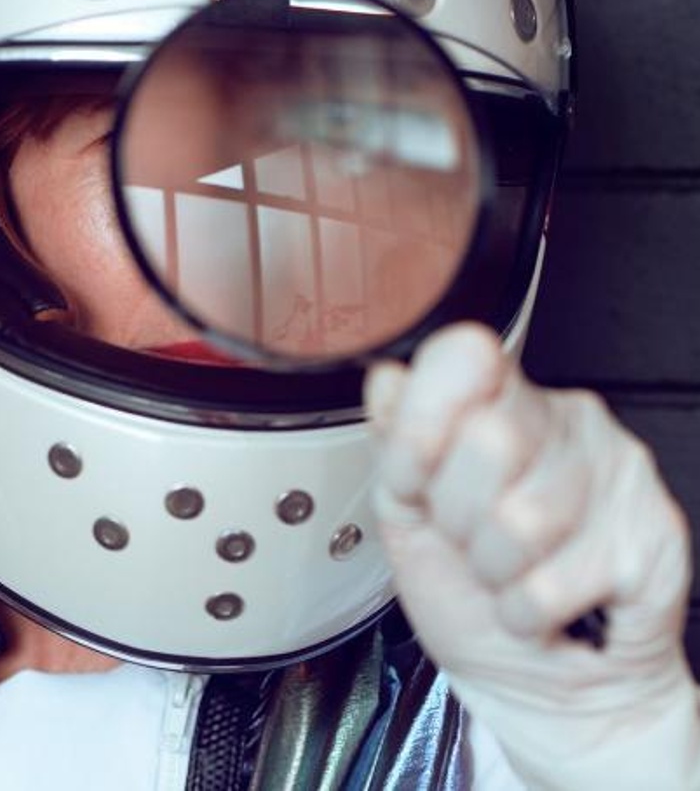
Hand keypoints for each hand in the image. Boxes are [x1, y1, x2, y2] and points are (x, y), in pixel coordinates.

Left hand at [366, 323, 699, 789]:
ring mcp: (616, 470)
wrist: (534, 680)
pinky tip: (543, 604)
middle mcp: (564, 420)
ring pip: (520, 518)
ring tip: (507, 574)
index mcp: (500, 402)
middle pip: (485, 438)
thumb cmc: (468, 593)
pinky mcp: (653, 531)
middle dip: (455, 515)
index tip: (412, 474)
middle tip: (470, 539)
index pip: (460, 358)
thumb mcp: (407, 512)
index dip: (422, 424)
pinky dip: (527, 612)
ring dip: (493, 571)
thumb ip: (395, 443)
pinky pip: (553, 580)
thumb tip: (385, 378)